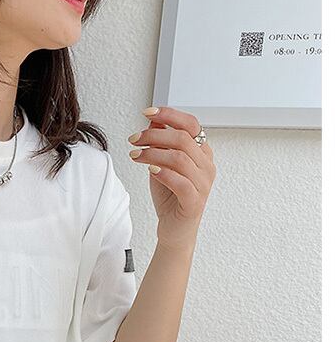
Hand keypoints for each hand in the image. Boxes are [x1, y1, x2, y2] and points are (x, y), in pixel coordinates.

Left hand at [128, 106, 215, 250]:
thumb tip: (153, 121)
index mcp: (201, 153)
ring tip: (135, 155)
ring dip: (153, 153)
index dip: (170, 115)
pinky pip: (181, 182)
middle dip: (154, 135)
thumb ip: (160, 144)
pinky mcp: (194, 201)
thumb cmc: (170, 196)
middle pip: (183, 139)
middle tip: (134, 140)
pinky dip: (164, 173)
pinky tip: (150, 170)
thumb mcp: (161, 164)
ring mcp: (203, 184)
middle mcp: (206, 165)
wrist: (174, 228)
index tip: (147, 113)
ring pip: (180, 158)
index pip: (191, 124)